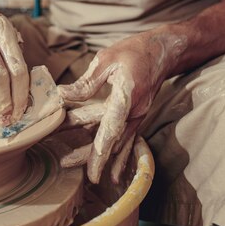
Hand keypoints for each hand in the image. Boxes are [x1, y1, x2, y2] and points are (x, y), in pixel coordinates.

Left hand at [58, 32, 185, 182]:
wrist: (162, 51)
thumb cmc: (133, 51)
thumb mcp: (106, 60)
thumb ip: (86, 83)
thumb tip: (62, 95)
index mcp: (127, 95)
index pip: (113, 126)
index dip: (102, 148)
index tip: (93, 167)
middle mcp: (136, 110)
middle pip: (112, 139)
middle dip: (92, 156)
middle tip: (67, 164)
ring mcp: (139, 115)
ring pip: (118, 142)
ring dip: (100, 156)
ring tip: (78, 167)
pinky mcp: (138, 116)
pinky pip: (126, 139)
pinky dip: (118, 156)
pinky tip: (112, 174)